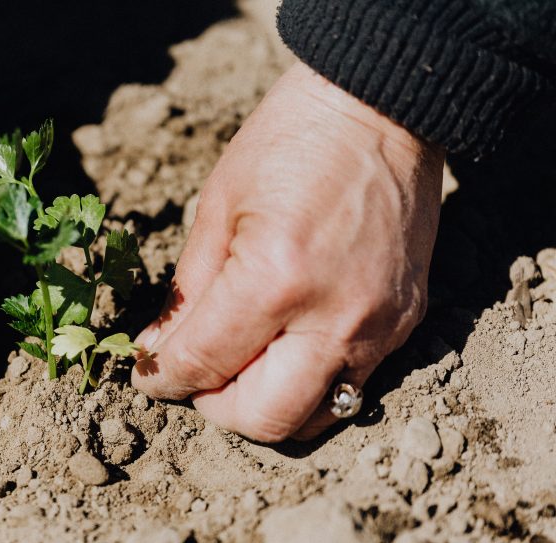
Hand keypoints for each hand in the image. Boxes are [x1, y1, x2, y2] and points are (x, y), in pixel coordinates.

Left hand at [132, 62, 444, 440]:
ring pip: (313, 418)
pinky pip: (350, 386)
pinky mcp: (406, 324)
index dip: (163, 379)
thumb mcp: (218, 208)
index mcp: (274, 279)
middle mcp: (334, 317)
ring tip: (242, 367)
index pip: (203, 365)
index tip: (149, 374)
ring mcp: (378, 327)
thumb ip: (187, 293)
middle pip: (264, 419)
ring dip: (265, 407)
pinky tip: (286, 347)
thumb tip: (159, 353)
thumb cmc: (290, 143)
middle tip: (197, 378)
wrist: (383, 110)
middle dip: (215, 408)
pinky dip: (307, 384)